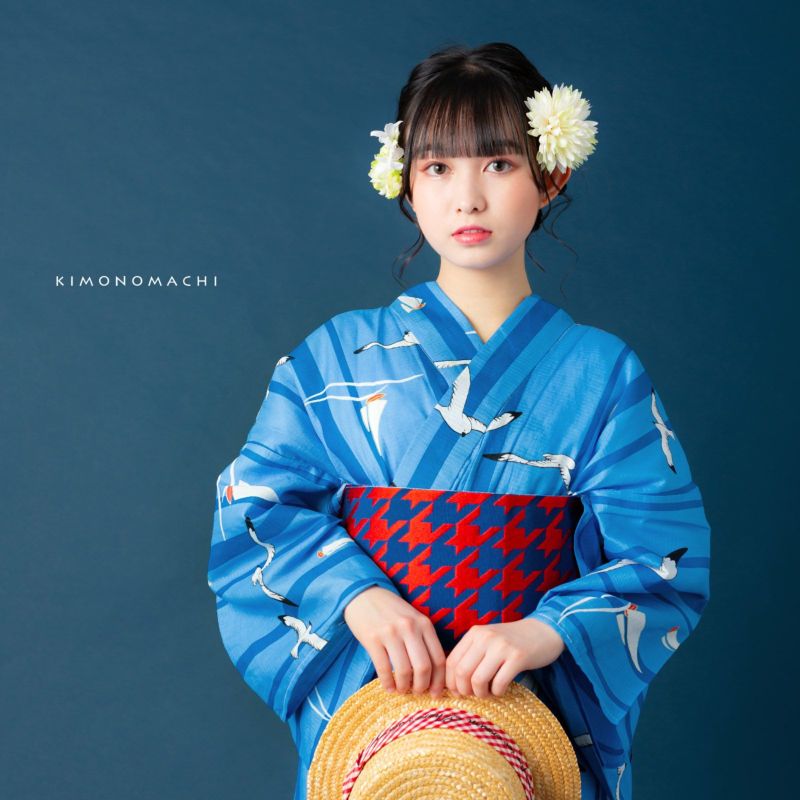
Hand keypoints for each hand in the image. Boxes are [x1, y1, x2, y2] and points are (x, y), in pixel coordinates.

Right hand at [344, 586, 446, 696]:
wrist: (364, 594)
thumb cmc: (392, 611)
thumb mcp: (413, 619)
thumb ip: (424, 640)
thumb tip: (435, 673)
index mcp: (424, 623)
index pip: (439, 659)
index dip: (439, 681)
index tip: (435, 694)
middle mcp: (409, 627)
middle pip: (423, 667)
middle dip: (422, 687)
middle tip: (417, 693)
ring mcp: (390, 632)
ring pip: (404, 670)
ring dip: (404, 687)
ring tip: (402, 690)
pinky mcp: (372, 638)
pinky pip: (383, 669)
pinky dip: (388, 683)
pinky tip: (389, 687)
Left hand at [445, 618, 564, 698]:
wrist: (543, 630)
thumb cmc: (511, 641)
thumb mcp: (487, 640)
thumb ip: (471, 654)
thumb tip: (453, 683)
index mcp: (475, 633)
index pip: (451, 661)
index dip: (451, 682)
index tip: (457, 693)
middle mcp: (486, 637)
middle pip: (462, 672)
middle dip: (464, 690)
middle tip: (473, 695)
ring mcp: (502, 646)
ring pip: (478, 680)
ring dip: (481, 694)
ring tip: (488, 693)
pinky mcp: (518, 657)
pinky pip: (499, 683)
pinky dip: (497, 692)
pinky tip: (501, 689)